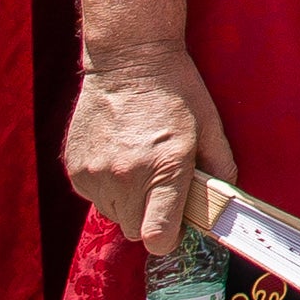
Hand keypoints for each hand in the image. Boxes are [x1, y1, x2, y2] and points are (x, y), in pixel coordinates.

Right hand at [63, 43, 238, 257]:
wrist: (127, 60)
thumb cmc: (177, 91)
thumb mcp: (210, 125)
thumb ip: (220, 168)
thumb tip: (224, 203)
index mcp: (165, 168)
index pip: (158, 236)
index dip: (169, 238)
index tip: (176, 226)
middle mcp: (126, 177)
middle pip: (135, 230)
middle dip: (150, 218)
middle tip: (161, 188)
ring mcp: (96, 174)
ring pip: (113, 215)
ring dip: (128, 202)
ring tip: (140, 166)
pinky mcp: (74, 169)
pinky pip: (94, 196)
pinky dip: (107, 187)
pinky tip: (120, 156)